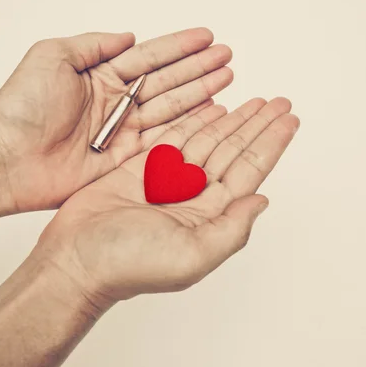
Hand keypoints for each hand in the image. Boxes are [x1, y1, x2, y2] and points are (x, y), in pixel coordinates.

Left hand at [0, 28, 232, 211]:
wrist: (8, 160)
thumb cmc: (21, 108)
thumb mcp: (52, 56)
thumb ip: (93, 44)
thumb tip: (128, 37)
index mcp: (99, 75)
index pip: (149, 57)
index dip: (178, 47)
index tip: (205, 37)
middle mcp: (116, 102)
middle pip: (166, 81)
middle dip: (198, 68)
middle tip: (226, 57)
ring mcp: (123, 131)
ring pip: (171, 108)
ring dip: (200, 93)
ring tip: (226, 78)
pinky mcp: (126, 159)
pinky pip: (164, 139)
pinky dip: (189, 127)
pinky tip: (209, 113)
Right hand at [37, 97, 298, 304]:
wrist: (75, 258)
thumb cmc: (129, 265)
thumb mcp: (192, 255)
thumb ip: (232, 229)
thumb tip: (262, 201)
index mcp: (210, 215)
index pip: (249, 171)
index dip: (271, 144)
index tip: (289, 119)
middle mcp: (193, 195)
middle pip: (233, 150)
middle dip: (257, 125)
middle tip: (279, 101)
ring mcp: (167, 179)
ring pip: (208, 140)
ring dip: (231, 120)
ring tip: (254, 101)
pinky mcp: (140, 167)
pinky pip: (173, 137)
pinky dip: (194, 121)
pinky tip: (212, 109)